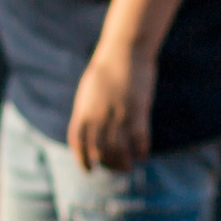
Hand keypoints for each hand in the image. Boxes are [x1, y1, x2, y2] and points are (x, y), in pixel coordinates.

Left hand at [67, 46, 155, 171]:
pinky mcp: (137, 112)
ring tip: (128, 166)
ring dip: (123, 163)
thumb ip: (87, 113)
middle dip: (108, 165)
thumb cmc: (107, 70)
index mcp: (83, 112)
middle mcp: (98, 117)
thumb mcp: (89, 92)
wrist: (124, 51)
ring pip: (119, 151)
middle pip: (100, 152)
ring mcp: (118, 115)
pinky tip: (142, 153)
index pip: (78, 144)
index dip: (83, 161)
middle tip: (116, 167)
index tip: (90, 170)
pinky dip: (140, 151)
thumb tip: (89, 133)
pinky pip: (139, 140)